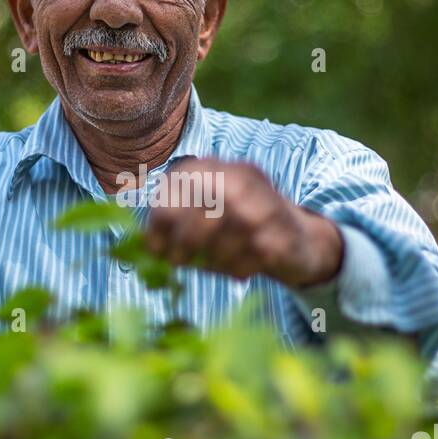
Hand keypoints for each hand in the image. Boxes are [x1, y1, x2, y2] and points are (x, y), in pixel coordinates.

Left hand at [144, 158, 343, 287]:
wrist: (298, 238)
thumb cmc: (236, 228)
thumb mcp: (203, 213)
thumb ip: (172, 222)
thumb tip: (139, 248)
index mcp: (214, 167)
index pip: (174, 190)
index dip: (157, 224)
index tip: (154, 249)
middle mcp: (239, 178)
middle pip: (196, 216)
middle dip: (181, 246)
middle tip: (178, 262)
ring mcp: (264, 205)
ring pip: (220, 242)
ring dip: (210, 261)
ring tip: (214, 264)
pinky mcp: (282, 236)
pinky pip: (244, 261)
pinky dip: (234, 270)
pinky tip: (239, 270)